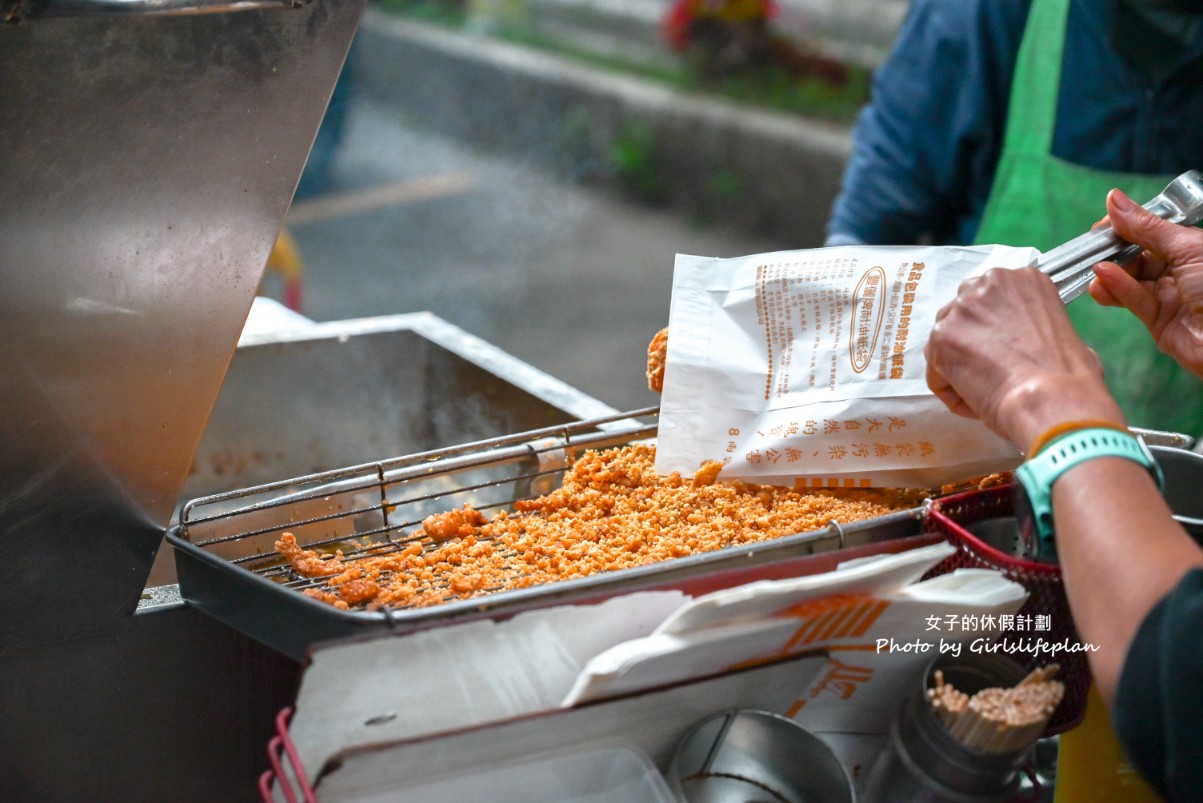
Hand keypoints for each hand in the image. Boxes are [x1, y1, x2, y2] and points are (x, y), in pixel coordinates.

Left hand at [925, 267, 1124, 450]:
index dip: (994, 330)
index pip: (990, 300)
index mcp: (1024, 278)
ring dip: (958, 367)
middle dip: (970, 342)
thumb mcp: (1066, 333)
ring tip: (984, 391)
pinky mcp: (942, 336)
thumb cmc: (1068, 378)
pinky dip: (950, 390)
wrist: (1049, 399)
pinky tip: (973, 402)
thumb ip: (1040, 326)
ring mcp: (962, 308)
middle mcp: (990, 283)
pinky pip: (935, 370)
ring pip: (945, 341)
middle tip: (988, 371)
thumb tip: (1040, 345)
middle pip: (962, 313)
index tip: (1005, 351)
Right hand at [1090, 188, 1202, 378]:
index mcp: (1193, 246)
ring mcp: (1169, 294)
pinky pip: (1133, 301)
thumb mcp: (1187, 248)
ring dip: (1111, 273)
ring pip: (1131, 279)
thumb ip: (1147, 227)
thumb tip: (1113, 198)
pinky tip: (1101, 283)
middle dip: (1114, 250)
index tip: (1102, 225)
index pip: (1152, 230)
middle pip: (1138, 254)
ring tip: (1095, 268)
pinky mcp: (1158, 320)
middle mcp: (1181, 268)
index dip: (1127, 226)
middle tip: (1092, 249)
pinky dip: (1116, 291)